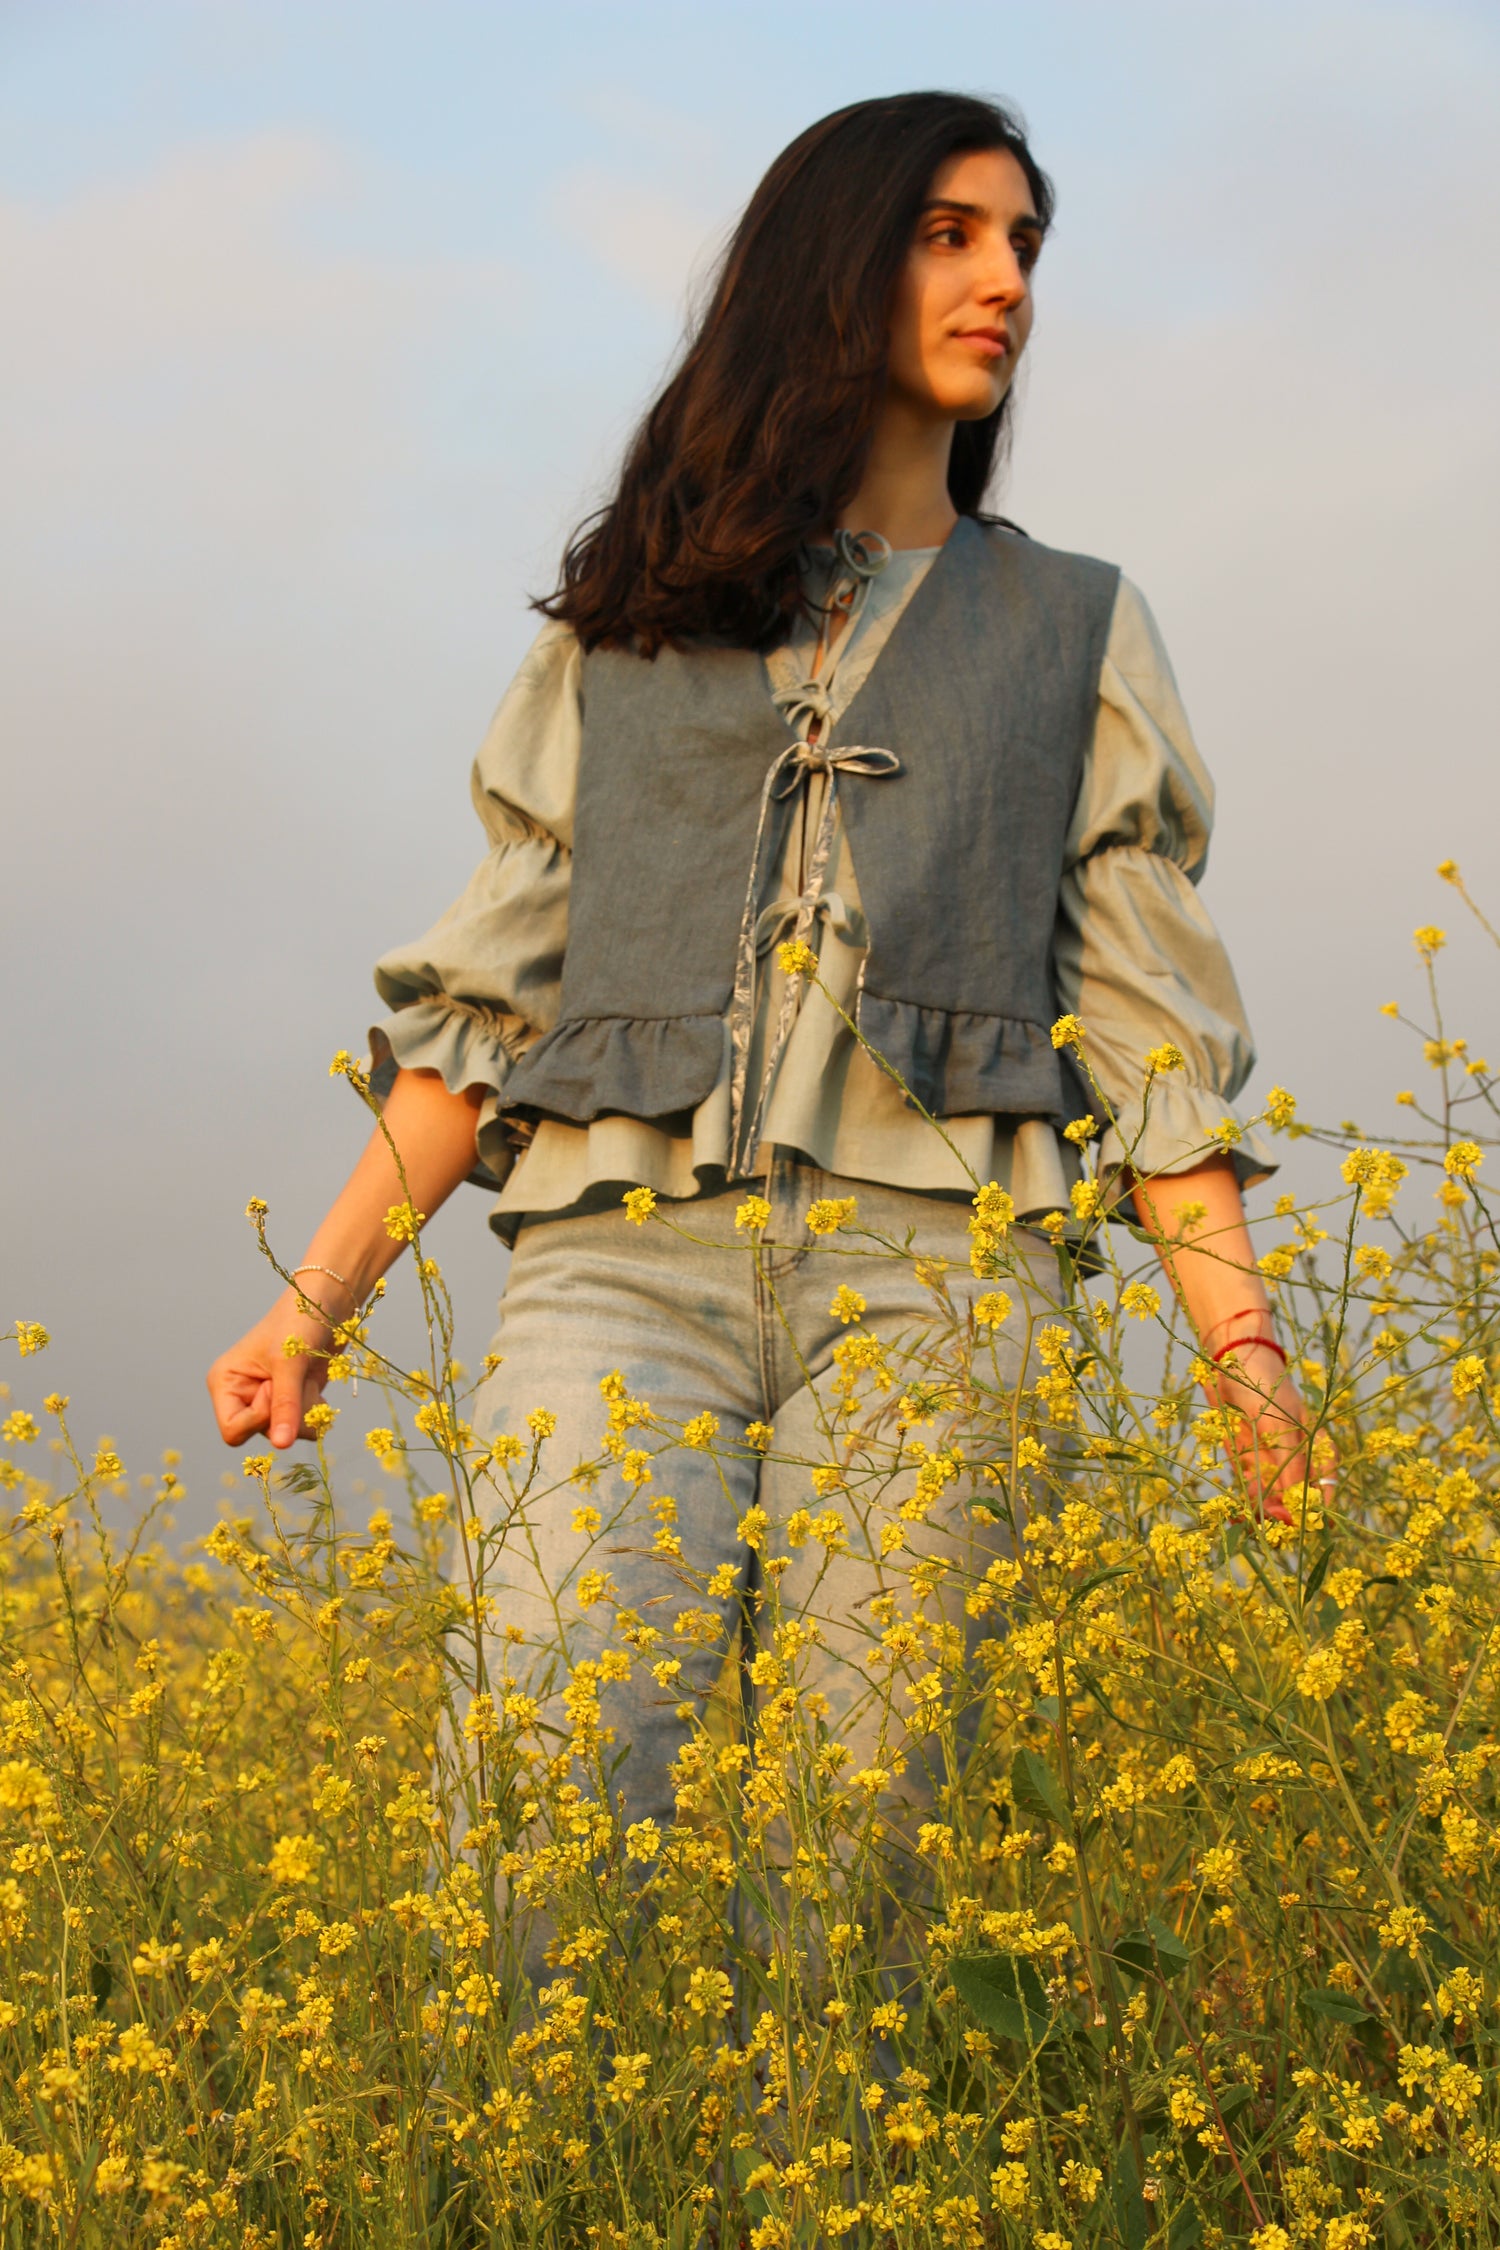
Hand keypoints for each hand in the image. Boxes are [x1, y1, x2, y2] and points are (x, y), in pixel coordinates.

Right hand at [207, 1289, 337, 1448]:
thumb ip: (285, 1406)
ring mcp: (264, 1399)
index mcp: (224, 1382)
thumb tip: (281, 1445)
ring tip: (307, 1381)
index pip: (233, 1430)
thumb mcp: (289, 1364)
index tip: (275, 1387)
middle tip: (298, 1381)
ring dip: (304, 1412)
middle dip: (287, 1412)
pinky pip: (299, 1427)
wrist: (327, 1304)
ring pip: (284, 1433)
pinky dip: (313, 1412)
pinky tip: (316, 1389)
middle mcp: (240, 1394)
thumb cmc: (298, 1322)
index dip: (259, 1418)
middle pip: (261, 1432)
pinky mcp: (287, 1401)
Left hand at [1210, 1339, 1316, 1523]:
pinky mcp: (1247, 1462)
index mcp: (1318, 1449)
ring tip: (1248, 1522)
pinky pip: (1248, 1491)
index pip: (1323, 1492)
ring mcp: (1272, 1462)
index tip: (1296, 1532)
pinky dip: (1243, 1505)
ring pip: (1271, 1501)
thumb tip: (1295, 1514)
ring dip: (1260, 1515)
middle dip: (1282, 1520)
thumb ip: (1289, 1469)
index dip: (1312, 1516)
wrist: (1229, 1362)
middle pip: (1296, 1502)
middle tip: (1268, 1535)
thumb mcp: (1279, 1429)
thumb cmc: (1264, 1387)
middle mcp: (1298, 1460)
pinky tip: (1236, 1517)